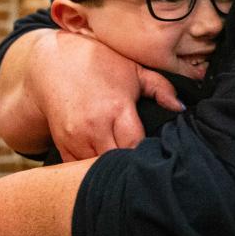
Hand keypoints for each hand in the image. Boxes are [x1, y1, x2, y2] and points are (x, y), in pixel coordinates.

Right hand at [0, 29, 181, 159]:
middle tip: (146, 167)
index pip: (137, 146)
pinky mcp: (63, 146)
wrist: (53, 64)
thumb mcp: (133, 69)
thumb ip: (160, 87)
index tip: (158, 155)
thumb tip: (181, 107)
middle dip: (132, 166)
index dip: (148, 154)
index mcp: (116, 108)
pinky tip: (105, 166)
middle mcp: (94, 127)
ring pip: (98, 170)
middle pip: (118, 163)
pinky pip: (79, 170)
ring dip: (113, 170)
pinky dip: (93, 171)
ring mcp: (76, 139)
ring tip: (127, 169)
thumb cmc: (99, 64)